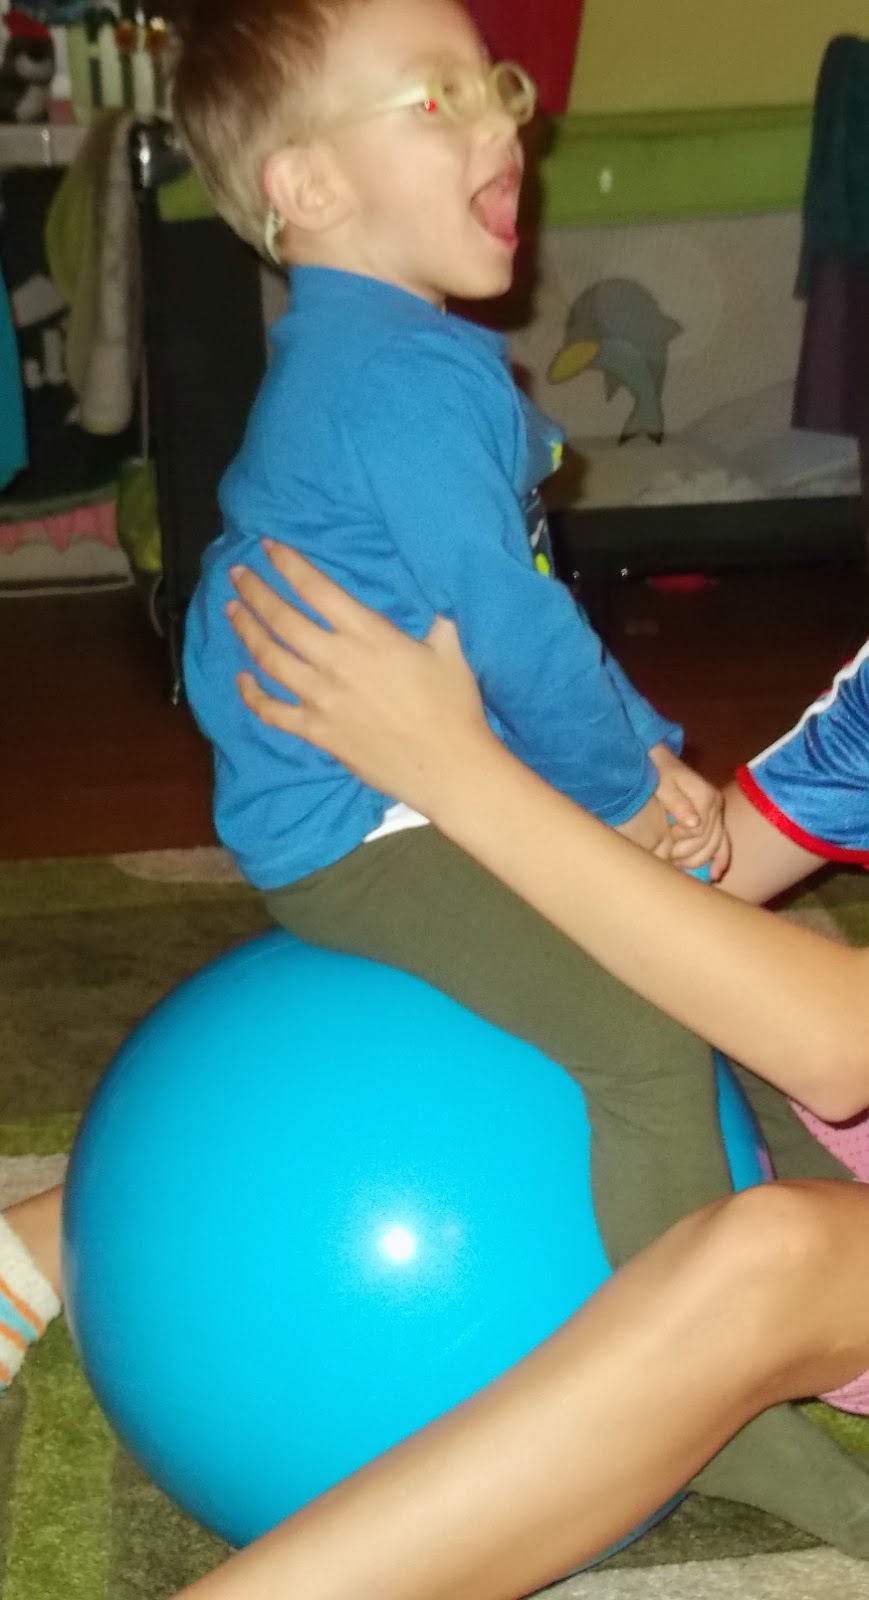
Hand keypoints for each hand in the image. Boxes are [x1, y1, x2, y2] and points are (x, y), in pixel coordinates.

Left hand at [226, 543, 492, 812]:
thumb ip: (435, 617)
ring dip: (246, 631)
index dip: (288, 564)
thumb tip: (433, 595)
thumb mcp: (451, 649)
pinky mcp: (316, 732)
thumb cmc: (453, 707)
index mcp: (369, 635)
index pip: (317, 589)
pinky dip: (251, 694)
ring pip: (269, 658)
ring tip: (232, 611)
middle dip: (255, 591)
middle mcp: (336, 661)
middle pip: (282, 618)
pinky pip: (271, 711)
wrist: (447, 767)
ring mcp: (321, 699)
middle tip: (237, 574)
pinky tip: (241, 679)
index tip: (267, 547)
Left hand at [649, 745, 730, 879]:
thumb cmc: (657, 770)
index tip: (664, 838)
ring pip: (715, 846)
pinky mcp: (715, 817)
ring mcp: (718, 811)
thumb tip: (694, 824)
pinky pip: (723, 842)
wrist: (658, 759)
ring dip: (697, 859)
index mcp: (706, 796)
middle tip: (667, 857)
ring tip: (678, 865)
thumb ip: (677, 802)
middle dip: (686, 853)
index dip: (679, 840)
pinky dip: (720, 859)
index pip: (698, 832)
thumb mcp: (662, 782)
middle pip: (708, 841)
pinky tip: (715, 875)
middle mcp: (717, 804)